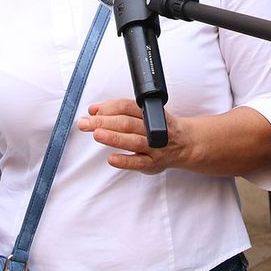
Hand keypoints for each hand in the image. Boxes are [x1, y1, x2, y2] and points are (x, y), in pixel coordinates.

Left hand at [77, 98, 193, 173]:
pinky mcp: (152, 163)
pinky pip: (138, 163)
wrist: (184, 144)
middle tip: (85, 123)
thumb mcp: (144, 114)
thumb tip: (94, 110)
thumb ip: (119, 111)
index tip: (92, 111)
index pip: (127, 107)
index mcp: (149, 114)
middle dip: (104, 122)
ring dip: (113, 137)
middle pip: (126, 123)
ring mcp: (153, 147)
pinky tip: (111, 158)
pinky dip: (124, 161)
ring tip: (97, 134)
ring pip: (132, 141)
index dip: (108, 107)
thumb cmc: (159, 128)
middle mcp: (151, 129)